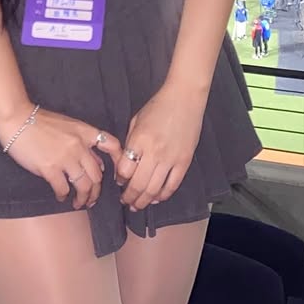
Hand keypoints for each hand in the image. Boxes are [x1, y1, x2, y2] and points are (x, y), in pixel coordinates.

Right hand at [0, 107, 122, 210]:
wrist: (18, 119)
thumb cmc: (40, 122)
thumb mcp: (68, 125)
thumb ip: (84, 141)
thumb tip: (98, 161)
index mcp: (85, 132)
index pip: (112, 145)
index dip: (119, 162)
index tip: (117, 177)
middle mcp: (79, 145)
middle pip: (98, 175)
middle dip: (96, 191)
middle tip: (91, 199)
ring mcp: (65, 158)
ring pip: (84, 185)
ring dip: (83, 198)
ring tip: (78, 203)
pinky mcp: (50, 168)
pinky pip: (64, 188)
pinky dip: (64, 196)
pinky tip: (61, 196)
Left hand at [116, 83, 205, 211]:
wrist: (184, 98)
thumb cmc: (158, 106)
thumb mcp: (136, 120)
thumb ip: (130, 142)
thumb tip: (125, 165)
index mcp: (139, 139)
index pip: (125, 169)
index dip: (120, 179)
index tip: (119, 182)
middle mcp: (154, 152)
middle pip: (138, 184)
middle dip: (129, 196)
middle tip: (125, 201)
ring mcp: (171, 159)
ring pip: (154, 189)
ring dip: (144, 201)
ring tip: (137, 205)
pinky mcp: (184, 162)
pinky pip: (172, 185)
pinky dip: (163, 195)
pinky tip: (156, 198)